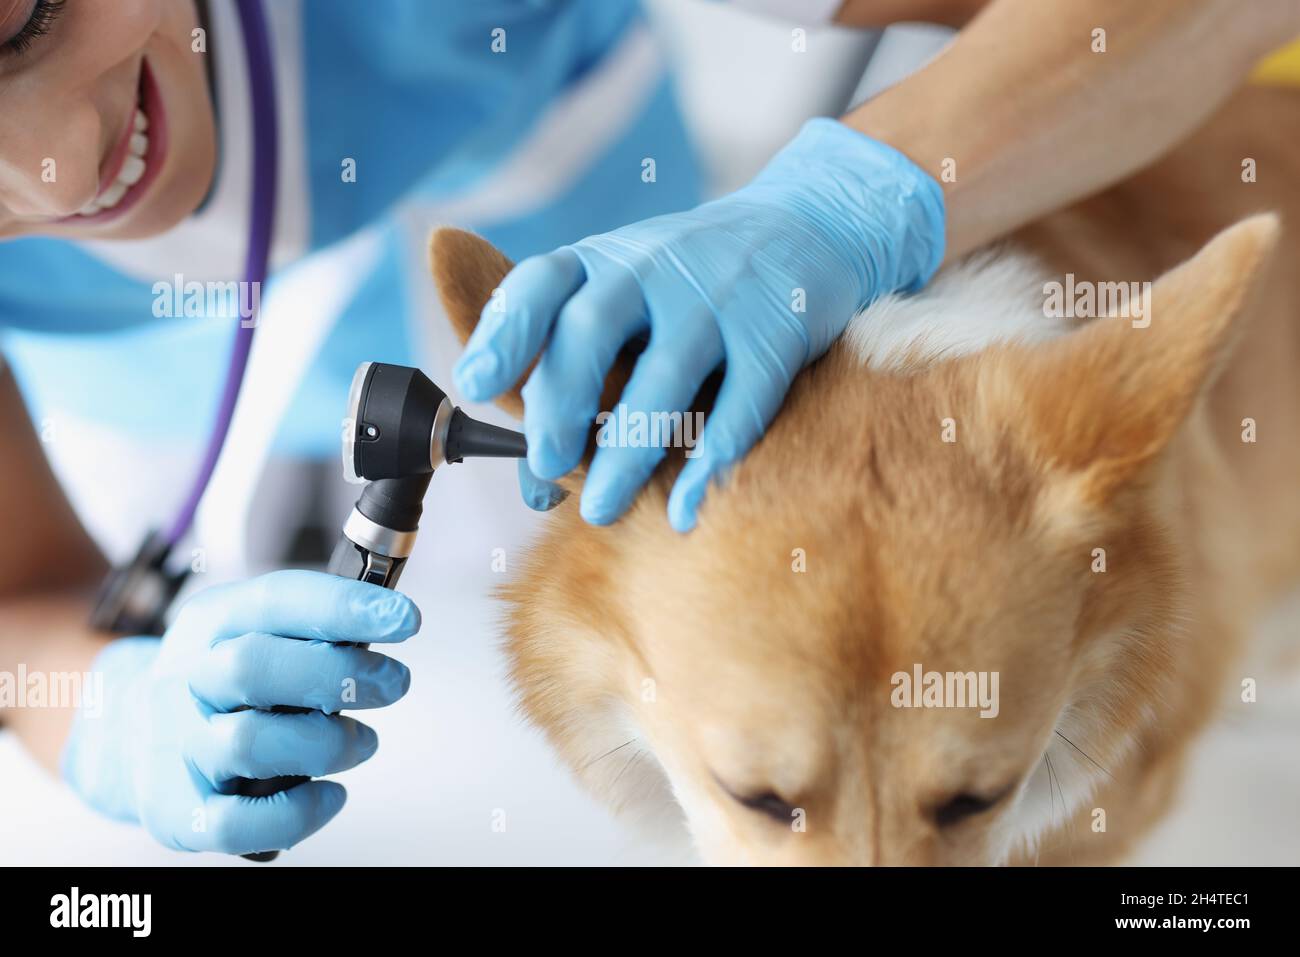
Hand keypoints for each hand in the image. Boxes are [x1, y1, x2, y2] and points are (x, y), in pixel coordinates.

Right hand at [61, 570, 418, 854]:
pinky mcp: (179, 812)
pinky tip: (331, 794)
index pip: (275, 601)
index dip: (345, 608)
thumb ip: (315, 624)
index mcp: (212, 622)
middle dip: (339, 675)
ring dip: (327, 744)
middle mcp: (187, 680)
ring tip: (363, 741)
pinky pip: (235, 823)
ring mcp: (178, 747)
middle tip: (393, 683)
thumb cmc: (225, 679)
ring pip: (247, 743)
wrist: (125, 732)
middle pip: (253, 668)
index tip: (405, 618)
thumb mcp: (254, 628)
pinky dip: (297, 811)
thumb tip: (389, 617)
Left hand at [455, 118, 944, 530]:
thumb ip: (578, 376)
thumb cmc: (690, 288)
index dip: (503, 333)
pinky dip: (710, 463)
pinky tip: (683, 510)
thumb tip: (535, 485)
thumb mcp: (627, 301)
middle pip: (591, 329)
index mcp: (601, 260)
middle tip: (547, 462)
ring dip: (628, 450)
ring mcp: (719, 296)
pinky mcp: (778, 331)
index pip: (539, 284)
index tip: (474, 384)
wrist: (808, 226)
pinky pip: (743, 403)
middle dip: (559, 401)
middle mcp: (654, 267)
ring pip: (666, 377)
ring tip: (602, 509)